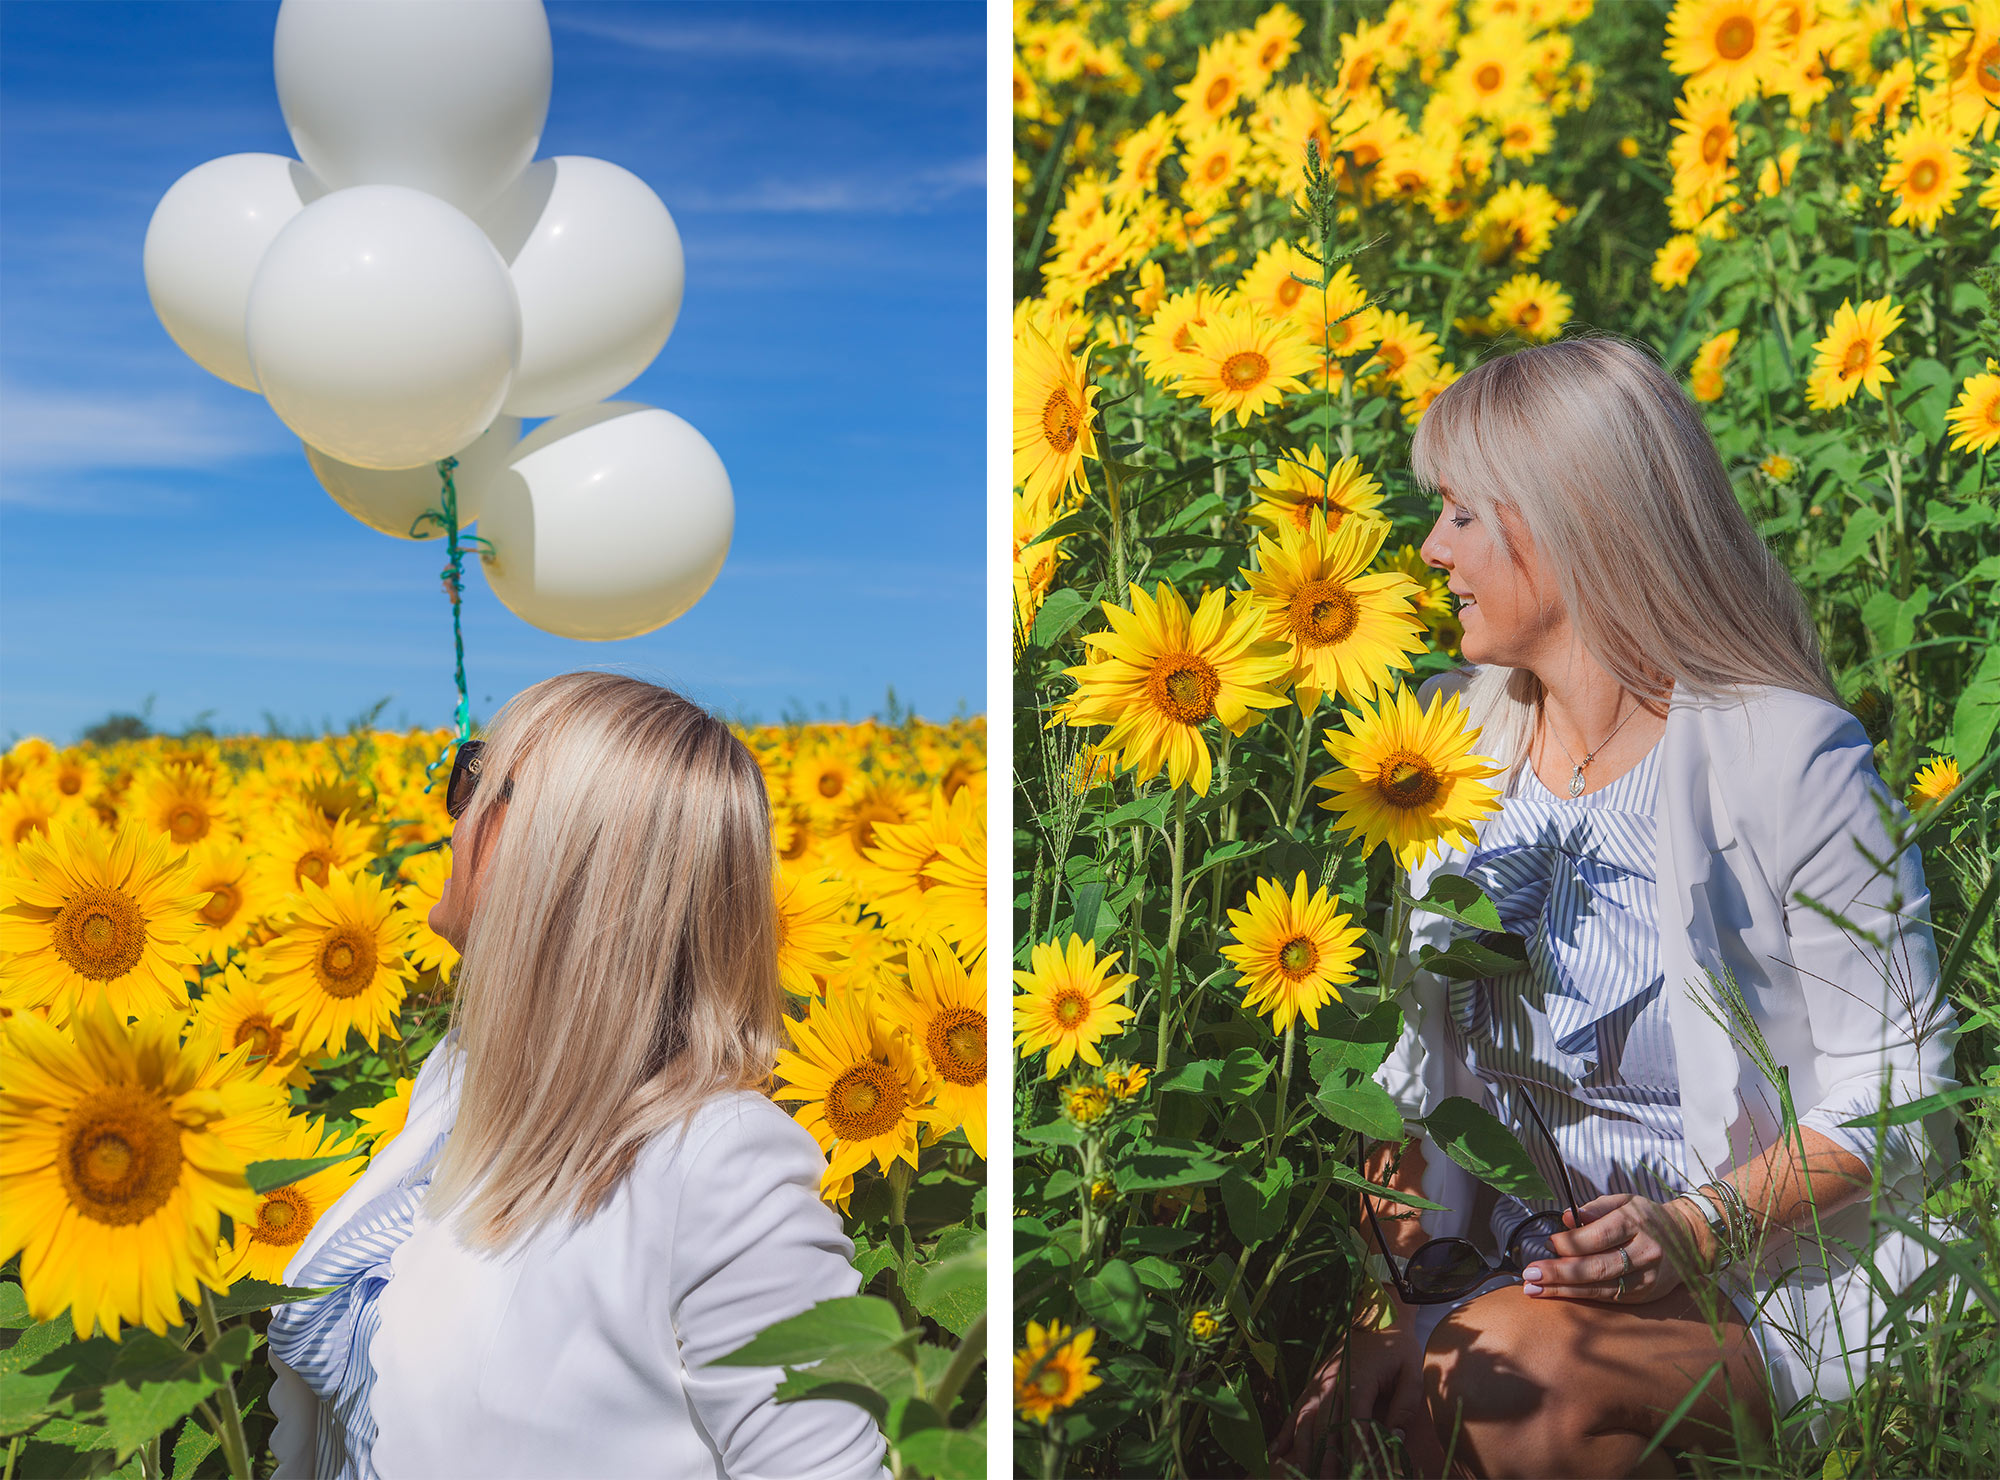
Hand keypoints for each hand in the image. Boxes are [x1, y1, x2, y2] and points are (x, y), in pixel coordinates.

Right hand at [1270, 1305, 1444, 1477]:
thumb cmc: (1397, 1346)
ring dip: (1302, 1451)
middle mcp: (1333, 1383)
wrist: (1377, 1313)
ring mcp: (1319, 1382)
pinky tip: (1276, 1452)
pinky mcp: (1313, 1383)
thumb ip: (1404, 1407)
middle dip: (1324, 1460)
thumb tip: (1395, 1438)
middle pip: (1324, 1428)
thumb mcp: (1412, 1373)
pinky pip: (1295, 1410)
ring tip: (1302, 1475)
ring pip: (1305, 1421)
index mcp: (1359, 1380)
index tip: (1359, 1473)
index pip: (1354, 1425)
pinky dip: (1285, 1432)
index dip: (1356, 1453)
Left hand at [1520, 1192, 1713, 1304]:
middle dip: (1559, 1272)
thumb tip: (1566, 1218)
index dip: (1570, 1242)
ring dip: (1563, 1290)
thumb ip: (1594, 1208)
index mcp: (1636, 1224)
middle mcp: (1644, 1253)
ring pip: (1600, 1287)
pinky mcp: (1645, 1295)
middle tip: (1530, 1274)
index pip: (1598, 1236)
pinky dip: (1581, 1296)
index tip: (1548, 1243)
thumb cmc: (1647, 1217)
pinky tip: (1557, 1294)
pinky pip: (1608, 1297)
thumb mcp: (1624, 1201)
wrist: (1689, 1240)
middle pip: (1597, 1267)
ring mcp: (1646, 1278)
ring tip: (1534, 1290)